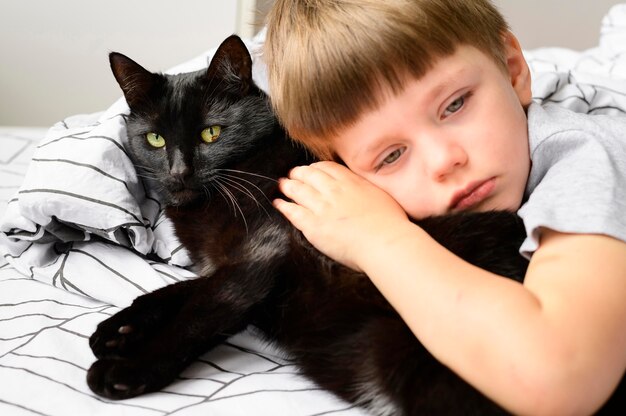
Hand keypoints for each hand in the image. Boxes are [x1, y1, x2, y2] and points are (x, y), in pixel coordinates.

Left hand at [273, 161, 408, 269]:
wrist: (384, 242)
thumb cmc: (390, 225)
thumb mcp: (381, 196)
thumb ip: (366, 190)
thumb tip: (363, 190)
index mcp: (351, 182)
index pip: (327, 168)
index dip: (315, 168)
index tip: (312, 170)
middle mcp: (333, 191)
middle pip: (309, 175)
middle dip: (299, 173)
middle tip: (293, 174)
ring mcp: (322, 207)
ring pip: (298, 190)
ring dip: (288, 186)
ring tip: (282, 185)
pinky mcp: (313, 225)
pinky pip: (293, 212)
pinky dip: (283, 205)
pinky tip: (278, 203)